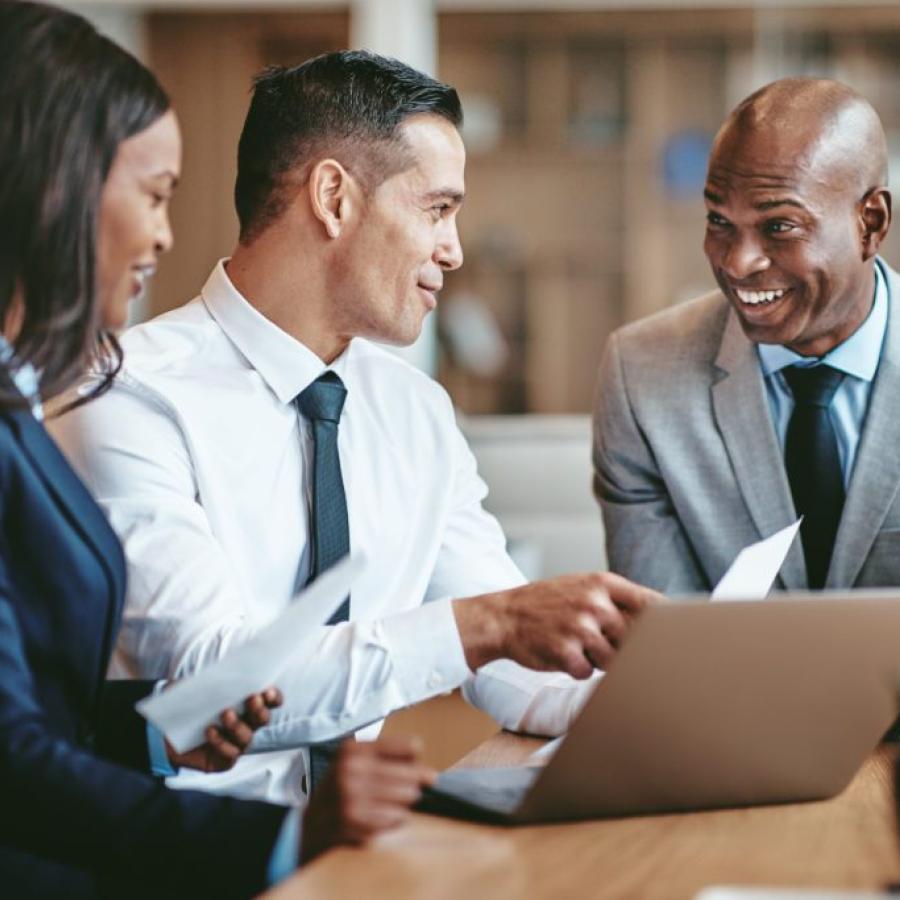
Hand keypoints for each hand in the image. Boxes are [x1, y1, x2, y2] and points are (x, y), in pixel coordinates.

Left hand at [166, 686, 282, 772]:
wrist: (163, 731)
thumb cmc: (186, 704)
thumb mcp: (196, 687)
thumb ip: (212, 680)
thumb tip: (224, 672)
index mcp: (245, 705)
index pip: (269, 701)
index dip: (273, 697)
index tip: (267, 690)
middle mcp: (246, 724)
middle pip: (262, 719)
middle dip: (259, 709)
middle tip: (252, 699)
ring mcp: (236, 744)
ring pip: (247, 737)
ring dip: (238, 725)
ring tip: (224, 714)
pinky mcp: (224, 760)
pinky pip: (230, 754)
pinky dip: (221, 743)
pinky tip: (209, 731)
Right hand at [300, 736, 435, 862]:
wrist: (310, 825)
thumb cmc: (340, 790)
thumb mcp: (354, 762)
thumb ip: (388, 758)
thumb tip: (428, 770)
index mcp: (354, 750)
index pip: (408, 746)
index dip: (414, 758)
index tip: (412, 764)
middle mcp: (351, 769)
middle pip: (411, 775)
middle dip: (413, 784)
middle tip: (405, 789)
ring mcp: (352, 796)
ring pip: (407, 797)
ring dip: (404, 802)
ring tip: (389, 803)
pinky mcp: (355, 821)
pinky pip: (396, 818)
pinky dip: (395, 819)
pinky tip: (383, 817)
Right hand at [454, 572, 662, 678]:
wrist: (503, 617)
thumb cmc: (548, 604)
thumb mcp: (581, 587)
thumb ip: (617, 600)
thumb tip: (662, 620)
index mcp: (602, 584)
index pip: (652, 605)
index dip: (670, 625)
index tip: (681, 639)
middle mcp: (594, 603)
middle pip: (635, 639)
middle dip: (624, 648)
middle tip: (605, 645)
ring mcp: (580, 628)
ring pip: (614, 660)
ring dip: (600, 661)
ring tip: (578, 646)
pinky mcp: (566, 653)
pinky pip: (588, 673)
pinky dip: (579, 670)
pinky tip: (562, 655)